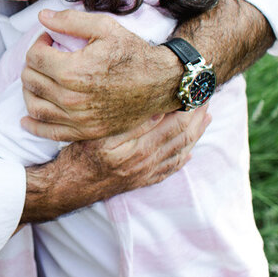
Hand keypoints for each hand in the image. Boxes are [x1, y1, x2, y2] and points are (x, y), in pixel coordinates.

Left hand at [21, 8, 180, 140]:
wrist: (162, 83)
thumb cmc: (133, 53)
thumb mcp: (105, 27)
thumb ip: (70, 21)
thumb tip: (41, 17)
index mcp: (73, 71)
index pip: (34, 57)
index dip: (38, 43)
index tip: (50, 40)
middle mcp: (71, 98)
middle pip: (31, 80)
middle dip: (33, 64)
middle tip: (46, 57)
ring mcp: (78, 119)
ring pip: (34, 105)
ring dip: (30, 90)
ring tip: (39, 79)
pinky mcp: (86, 132)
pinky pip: (50, 132)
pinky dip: (34, 126)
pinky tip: (27, 119)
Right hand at [21, 106, 210, 222]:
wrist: (69, 187)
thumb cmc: (78, 156)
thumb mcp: (97, 135)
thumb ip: (128, 123)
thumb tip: (157, 108)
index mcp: (139, 149)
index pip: (174, 125)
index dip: (189, 107)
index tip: (196, 89)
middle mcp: (147, 162)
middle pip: (182, 137)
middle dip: (198, 116)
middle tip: (208, 97)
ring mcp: (147, 173)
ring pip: (180, 152)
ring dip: (196, 134)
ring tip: (206, 118)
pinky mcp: (142, 181)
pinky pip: (170, 169)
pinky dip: (182, 157)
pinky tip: (189, 151)